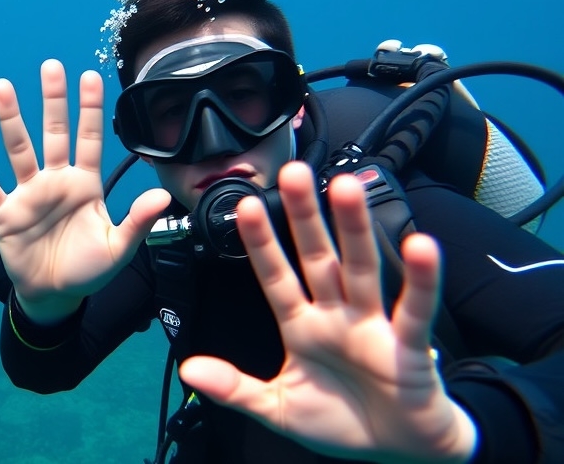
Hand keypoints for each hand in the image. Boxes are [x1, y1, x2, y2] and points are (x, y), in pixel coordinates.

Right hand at [0, 59, 169, 323]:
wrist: (54, 296)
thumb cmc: (88, 268)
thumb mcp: (119, 247)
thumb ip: (138, 221)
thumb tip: (162, 196)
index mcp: (85, 184)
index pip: (89, 138)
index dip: (90, 109)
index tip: (90, 76)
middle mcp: (56, 180)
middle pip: (53, 132)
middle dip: (53, 100)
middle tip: (50, 66)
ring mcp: (29, 193)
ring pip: (19, 150)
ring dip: (10, 120)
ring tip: (2, 88)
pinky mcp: (6, 212)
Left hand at [178, 162, 477, 462]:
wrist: (398, 451)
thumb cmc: (341, 421)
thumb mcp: (278, 408)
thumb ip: (235, 388)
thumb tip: (187, 371)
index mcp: (302, 327)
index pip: (276, 277)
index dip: (261, 243)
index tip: (242, 206)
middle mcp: (336, 316)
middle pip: (318, 257)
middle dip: (304, 216)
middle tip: (292, 172)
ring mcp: (371, 326)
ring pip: (361, 269)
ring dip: (354, 229)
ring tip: (346, 187)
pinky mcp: (408, 347)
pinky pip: (413, 310)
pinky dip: (420, 280)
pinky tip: (420, 246)